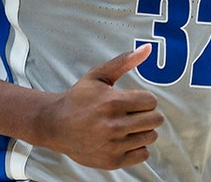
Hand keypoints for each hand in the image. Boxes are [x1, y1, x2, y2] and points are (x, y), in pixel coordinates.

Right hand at [42, 44, 163, 169]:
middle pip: (155, 120)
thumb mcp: (98, 76)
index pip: (151, 101)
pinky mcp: (111, 161)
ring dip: (143, 130)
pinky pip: (143, 154)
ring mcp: (112, 145)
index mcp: (111, 102)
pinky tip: (126, 139)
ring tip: (129, 125)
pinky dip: (138, 147)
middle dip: (148, 114)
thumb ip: (124, 62)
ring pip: (151, 137)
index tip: (135, 100)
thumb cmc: (79, 98)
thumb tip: (147, 49)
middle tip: (135, 113)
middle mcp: (113, 126)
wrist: (55, 125)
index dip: (145, 99)